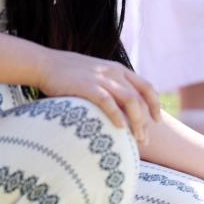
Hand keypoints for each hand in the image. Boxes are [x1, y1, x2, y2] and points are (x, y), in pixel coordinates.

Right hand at [36, 50, 160, 144]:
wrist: (45, 64)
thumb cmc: (69, 75)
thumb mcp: (96, 74)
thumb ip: (110, 86)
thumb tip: (121, 108)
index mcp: (118, 69)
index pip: (146, 87)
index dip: (155, 104)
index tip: (157, 121)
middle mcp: (114, 72)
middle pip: (140, 98)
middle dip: (146, 121)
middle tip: (144, 139)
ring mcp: (101, 78)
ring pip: (130, 101)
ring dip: (136, 121)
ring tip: (136, 138)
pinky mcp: (88, 86)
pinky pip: (108, 102)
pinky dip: (117, 116)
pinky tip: (120, 129)